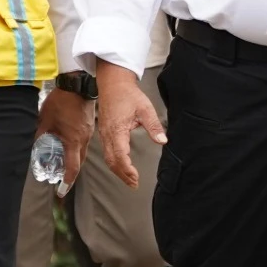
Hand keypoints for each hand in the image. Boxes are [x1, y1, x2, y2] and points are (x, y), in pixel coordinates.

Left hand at [36, 87, 90, 189]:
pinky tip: (68, 143)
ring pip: (83, 152)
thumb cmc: (61, 101)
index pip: (72, 168)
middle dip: (71, 173)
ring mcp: (89, 133)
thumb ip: (38, 134)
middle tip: (62, 180)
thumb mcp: (44, 119)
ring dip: (74, 159)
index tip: (61, 191)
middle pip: (79, 162)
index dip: (67, 182)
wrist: (77, 84)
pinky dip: (77, 148)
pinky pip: (84, 142)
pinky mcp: (90, 125)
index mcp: (73, 141)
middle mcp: (84, 140)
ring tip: (63, 162)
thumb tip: (29, 144)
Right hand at [94, 58, 166, 185]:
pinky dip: (114, 162)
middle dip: (122, 175)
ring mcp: (104, 134)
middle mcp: (108, 134)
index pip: (120, 155)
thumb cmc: (128, 94)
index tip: (136, 178)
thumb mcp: (145, 108)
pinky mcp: (104, 132)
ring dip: (118, 170)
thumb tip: (163, 141)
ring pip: (108, 158)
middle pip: (112, 161)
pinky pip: (107, 151)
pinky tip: (121, 165)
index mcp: (117, 130)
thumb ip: (154, 126)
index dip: (127, 169)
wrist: (113, 83)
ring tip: (129, 179)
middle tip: (134, 184)